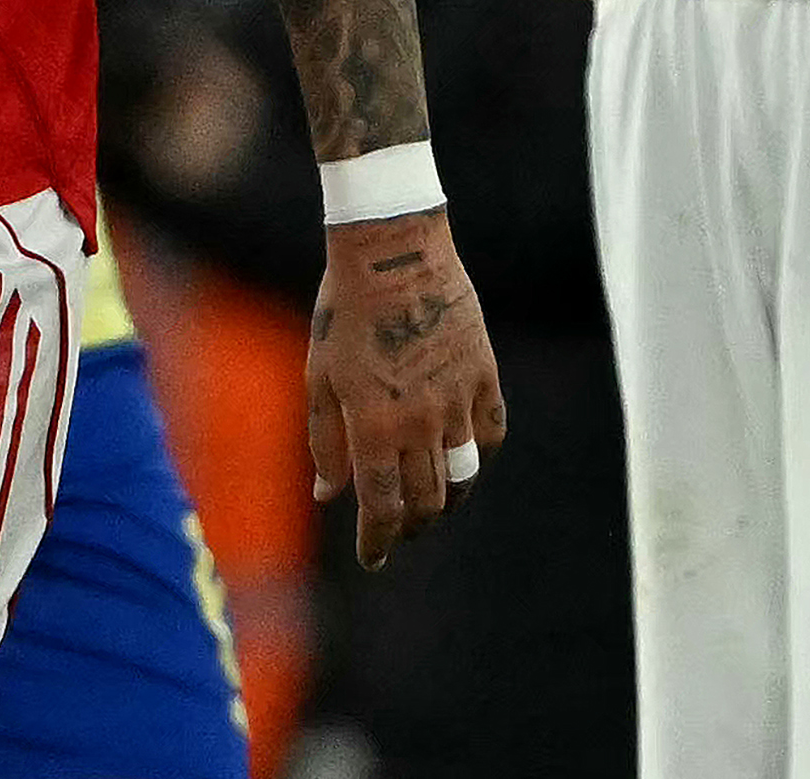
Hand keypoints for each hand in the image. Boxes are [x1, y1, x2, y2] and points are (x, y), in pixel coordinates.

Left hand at [307, 208, 507, 567]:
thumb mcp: (319, 376)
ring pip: (461, 477)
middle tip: (398, 532)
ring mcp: (458, 399)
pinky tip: (464, 460)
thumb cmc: (344, 311)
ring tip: (433, 509)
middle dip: (409, 527)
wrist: (392, 249)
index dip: (378, 542)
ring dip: (446, 503)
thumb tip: (328, 496)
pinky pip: (491, 433)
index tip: (373, 559)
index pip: (382, 508)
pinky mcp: (484, 374)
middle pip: (425, 502)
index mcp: (373, 426)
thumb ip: (324, 441)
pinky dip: (479, 455)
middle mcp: (419, 422)